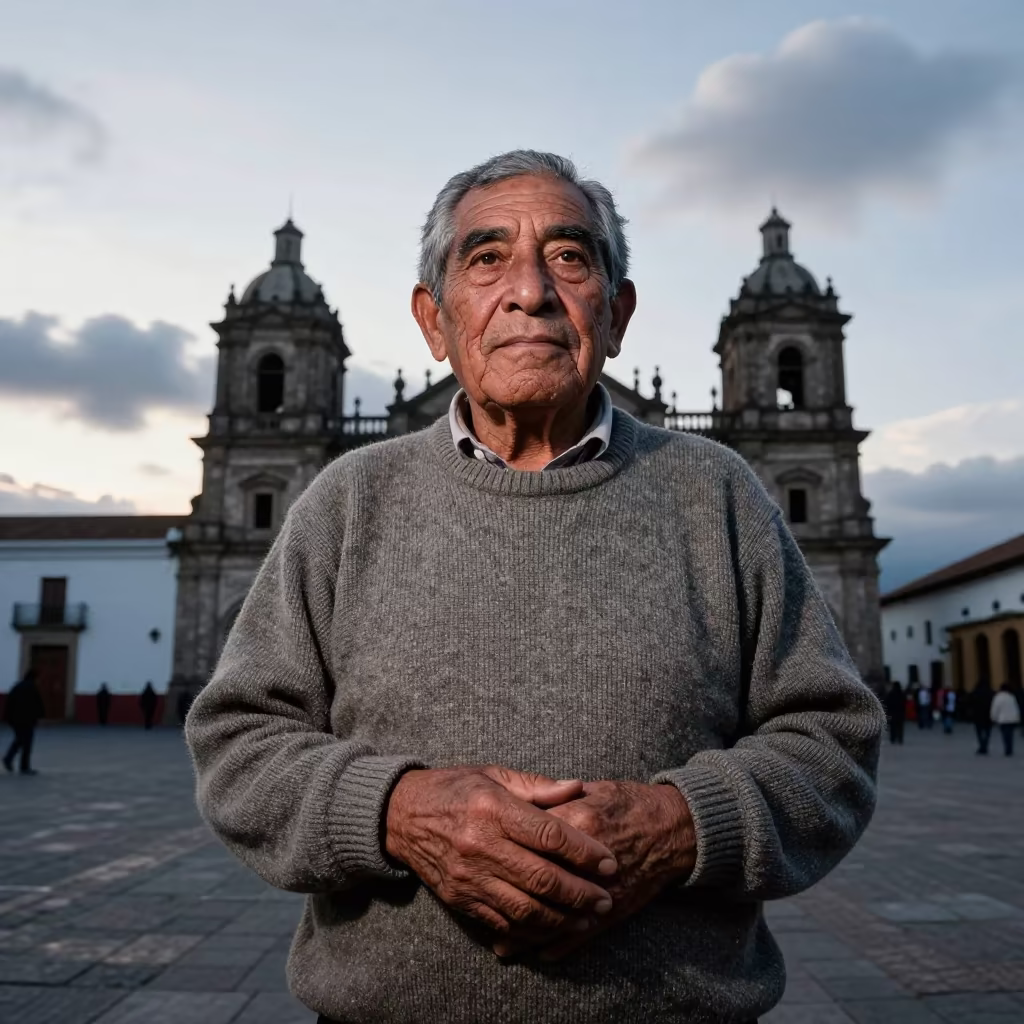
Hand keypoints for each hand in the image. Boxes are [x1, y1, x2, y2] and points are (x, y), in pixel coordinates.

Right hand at [384, 766, 618, 939]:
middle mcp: (480, 844)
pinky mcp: (459, 898)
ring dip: (562, 918)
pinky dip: (531, 930)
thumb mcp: (494, 774)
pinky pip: (501, 922)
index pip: (549, 836)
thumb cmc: (455, 789)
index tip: (609, 863)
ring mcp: (468, 875)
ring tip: (588, 919)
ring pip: (525, 908)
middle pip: (542, 878)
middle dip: (581, 893)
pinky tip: (553, 928)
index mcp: (493, 808)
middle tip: (607, 899)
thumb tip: (579, 787)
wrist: (400, 816)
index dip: (585, 853)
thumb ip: (538, 786)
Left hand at [494, 780, 694, 960]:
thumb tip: (518, 803)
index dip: (507, 847)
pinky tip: (538, 952)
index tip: (486, 855)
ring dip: (528, 932)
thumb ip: (553, 796)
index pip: (532, 838)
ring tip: (502, 943)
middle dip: (507, 894)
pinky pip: (582, 933)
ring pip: (556, 916)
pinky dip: (559, 945)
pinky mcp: (614, 908)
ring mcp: (600, 887)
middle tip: (481, 901)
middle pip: (537, 881)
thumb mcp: (589, 789)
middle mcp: (585, 858)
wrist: (671, 826)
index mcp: (578, 820)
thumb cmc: (627, 802)